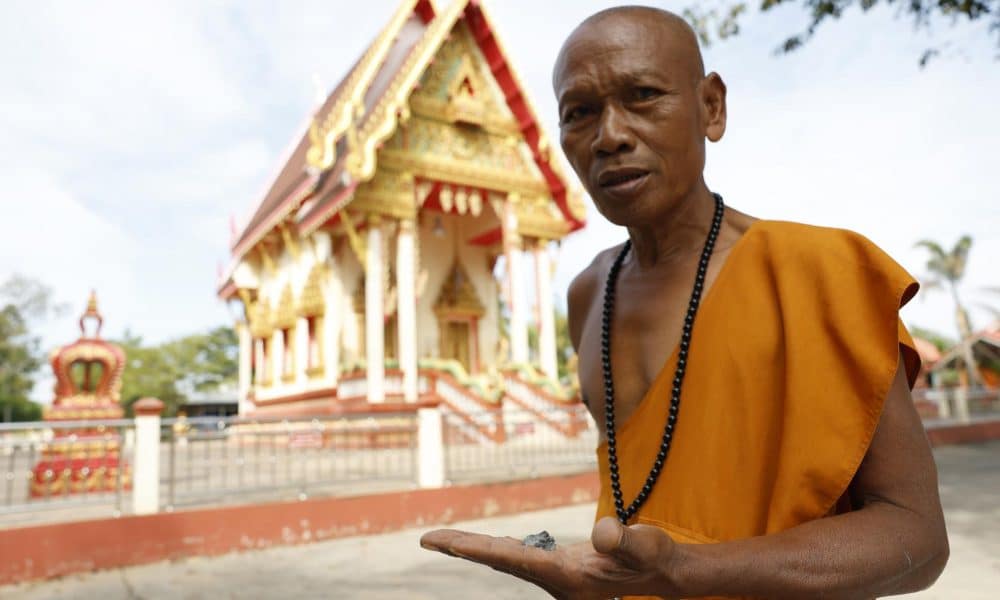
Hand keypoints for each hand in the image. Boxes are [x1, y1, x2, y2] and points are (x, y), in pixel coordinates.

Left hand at [419, 516, 678, 598]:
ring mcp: (555, 575)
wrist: (664, 574)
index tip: (447, 544)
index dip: (479, 550)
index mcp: (566, 577)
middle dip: (463, 549)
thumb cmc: (655, 558)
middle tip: (426, 538)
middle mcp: (554, 579)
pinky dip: (496, 549)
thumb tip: (602, 534)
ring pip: (506, 559)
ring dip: (475, 548)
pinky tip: (483, 544)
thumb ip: (624, 541)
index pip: (513, 560)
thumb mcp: (646, 546)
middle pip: (499, 560)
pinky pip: (517, 556)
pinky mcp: (559, 568)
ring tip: (441, 540)